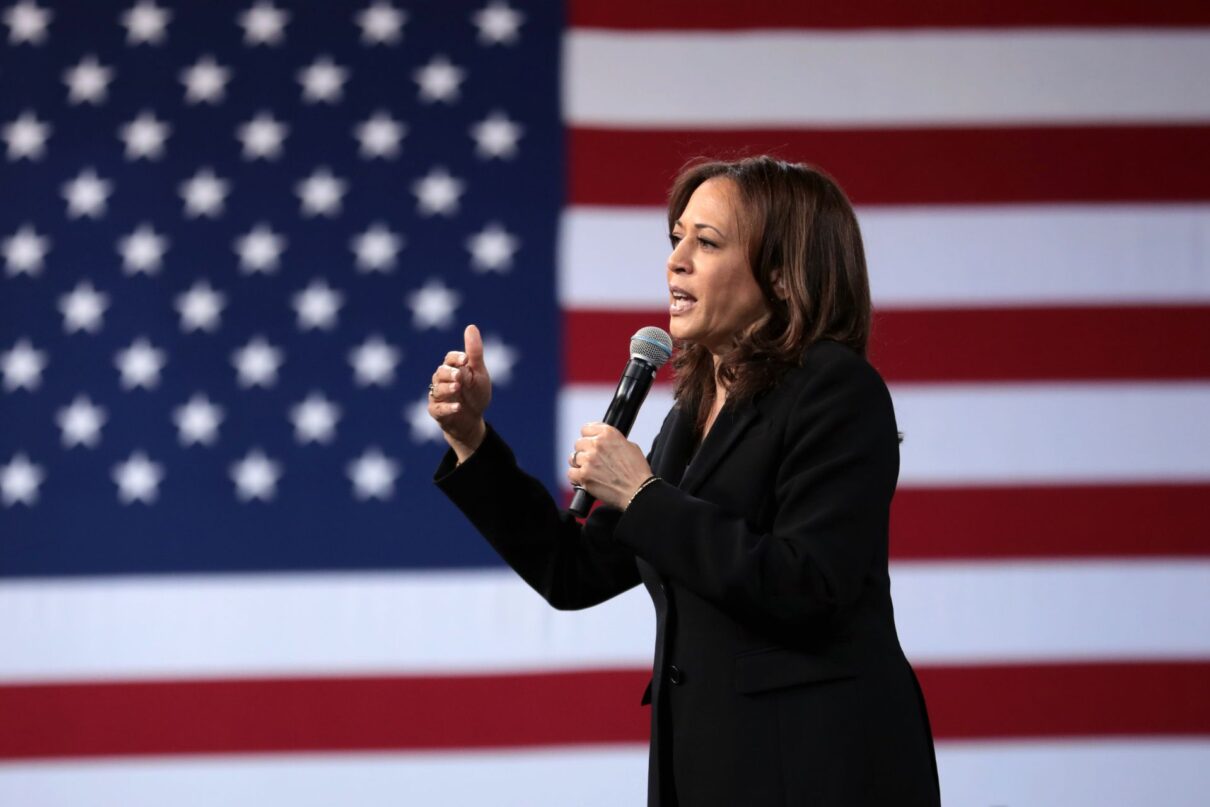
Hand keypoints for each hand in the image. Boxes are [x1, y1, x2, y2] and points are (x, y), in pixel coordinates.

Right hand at [428, 324, 491, 462]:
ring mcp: (438, 396)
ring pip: (437, 389)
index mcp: (453, 368)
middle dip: (449, 373)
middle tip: (459, 375)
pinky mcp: (437, 412)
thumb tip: (471, 326)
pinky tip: (458, 407)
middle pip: (440, 373)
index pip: (450, 359)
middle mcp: (442, 381)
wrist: (473, 420)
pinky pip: (438, 409)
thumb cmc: (475, 394)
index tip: (465, 359)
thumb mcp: (479, 373)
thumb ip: (474, 352)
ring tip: (458, 387)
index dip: (456, 358)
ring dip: (447, 388)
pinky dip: (447, 408)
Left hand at [567, 423, 652, 509]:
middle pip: (578, 443)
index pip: (586, 429)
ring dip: (579, 464)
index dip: (588, 437)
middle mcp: (597, 444)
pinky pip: (571, 473)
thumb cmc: (637, 471)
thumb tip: (603, 441)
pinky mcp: (584, 475)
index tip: (590, 443)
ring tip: (589, 471)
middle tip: (593, 461)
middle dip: (584, 451)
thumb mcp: (630, 446)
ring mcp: (589, 460)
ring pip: (573, 458)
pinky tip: (584, 479)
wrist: (638, 491)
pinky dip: (576, 477)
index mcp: (608, 434)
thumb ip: (613, 440)